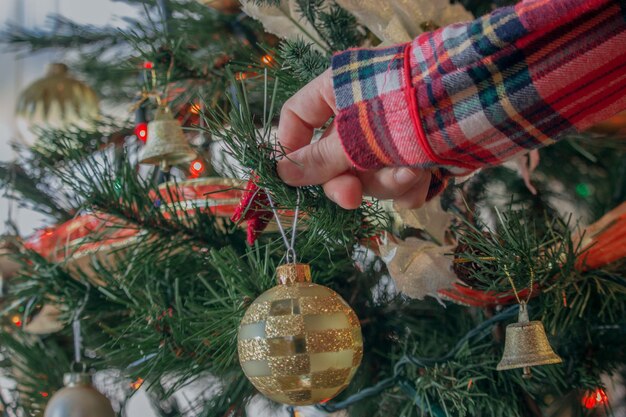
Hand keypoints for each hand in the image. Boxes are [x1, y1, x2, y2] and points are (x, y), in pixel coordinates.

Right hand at [276, 69, 430, 209]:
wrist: (485, 99)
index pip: (297, 116)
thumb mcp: (361, 133)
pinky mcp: (416, 155)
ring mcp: (389, 136)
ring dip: (388, 182)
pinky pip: (399, 183)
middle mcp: (360, 114)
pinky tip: (429, 175)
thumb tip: (281, 172)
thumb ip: (322, 158)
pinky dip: (412, 186)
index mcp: (339, 91)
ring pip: (369, 176)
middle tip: (351, 200)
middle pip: (334, 158)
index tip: (292, 176)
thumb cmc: (413, 106)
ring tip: (412, 171)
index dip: (291, 147)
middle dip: (348, 182)